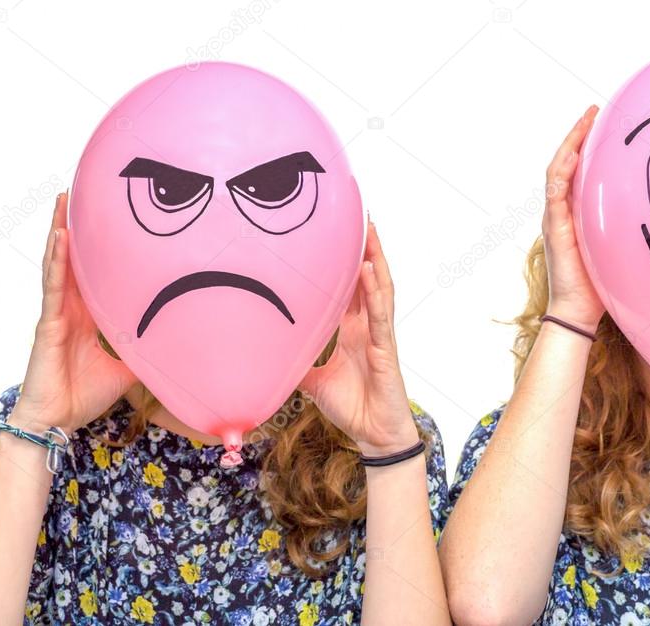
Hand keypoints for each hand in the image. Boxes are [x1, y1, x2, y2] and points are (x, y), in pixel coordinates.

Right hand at [12, 192, 137, 433]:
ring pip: (59, 262)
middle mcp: (72, 305)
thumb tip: (184, 340)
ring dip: (61, 228)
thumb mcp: (129, 366)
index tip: (109, 212)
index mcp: (89, 312)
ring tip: (64, 197)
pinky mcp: (49, 323)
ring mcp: (58, 312)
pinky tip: (59, 236)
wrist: (60, 421)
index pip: (96, 269)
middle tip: (82, 186)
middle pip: (74, 256)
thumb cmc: (87, 393)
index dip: (100, 243)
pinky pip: (53, 286)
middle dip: (76, 223)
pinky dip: (56, 259)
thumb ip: (149, 348)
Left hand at [299, 222, 418, 456]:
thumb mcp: (312, 380)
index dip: (345, 260)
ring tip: (368, 228)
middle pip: (367, 277)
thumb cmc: (350, 406)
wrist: (372, 434)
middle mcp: (367, 325)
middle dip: (364, 246)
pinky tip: (369, 269)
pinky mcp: (385, 348)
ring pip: (378, 287)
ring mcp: (378, 334)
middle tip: (358, 213)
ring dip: (374, 256)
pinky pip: (380, 314)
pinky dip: (375, 290)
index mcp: (352, 329)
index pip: (349, 286)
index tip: (337, 232)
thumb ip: (295, 361)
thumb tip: (264, 352)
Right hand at [542, 105, 604, 330]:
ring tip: (584, 121)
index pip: (577, 169)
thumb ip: (627, 227)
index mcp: (575, 212)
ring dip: (569, 143)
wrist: (578, 311)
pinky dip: (562, 171)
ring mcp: (554, 217)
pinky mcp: (554, 227)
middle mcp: (561, 210)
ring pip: (556, 170)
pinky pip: (554, 191)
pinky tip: (574, 155)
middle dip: (577, 134)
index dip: (587, 144)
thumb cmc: (601, 285)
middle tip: (593, 110)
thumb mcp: (618, 246)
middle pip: (564, 162)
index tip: (601, 121)